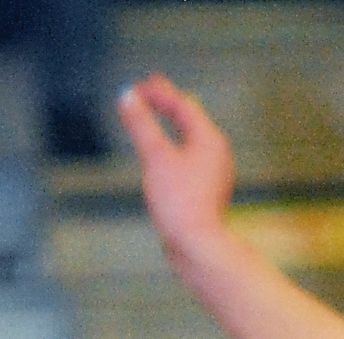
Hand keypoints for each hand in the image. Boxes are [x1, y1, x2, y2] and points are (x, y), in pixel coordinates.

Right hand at [118, 74, 236, 255]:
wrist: (197, 246)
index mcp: (209, 139)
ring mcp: (214, 172)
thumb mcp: (155, 157)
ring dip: (172, 123)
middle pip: (190, 118)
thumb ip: (141, 124)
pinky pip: (191, 157)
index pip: (182, 104)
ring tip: (156, 113)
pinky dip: (175, 145)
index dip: (158, 92)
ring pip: (192, 138)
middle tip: (148, 90)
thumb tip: (127, 97)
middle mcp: (217, 153)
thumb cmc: (179, 203)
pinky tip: (167, 152)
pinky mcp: (207, 190)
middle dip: (167, 102)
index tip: (136, 87)